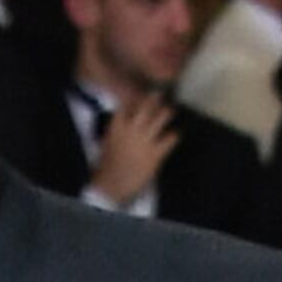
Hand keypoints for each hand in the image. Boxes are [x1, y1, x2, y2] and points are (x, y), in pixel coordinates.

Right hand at [87, 83, 175, 206]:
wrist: (111, 187)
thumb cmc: (107, 166)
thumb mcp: (107, 142)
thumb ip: (117, 128)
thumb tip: (124, 119)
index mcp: (117, 127)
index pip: (127, 104)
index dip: (135, 98)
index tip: (139, 95)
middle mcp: (132, 130)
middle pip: (147, 106)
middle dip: (154, 98)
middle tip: (159, 94)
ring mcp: (145, 141)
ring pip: (162, 117)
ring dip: (167, 112)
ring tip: (169, 111)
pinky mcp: (156, 154)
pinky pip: (171, 138)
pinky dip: (174, 136)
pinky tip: (174, 136)